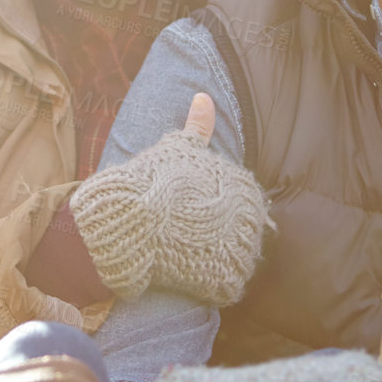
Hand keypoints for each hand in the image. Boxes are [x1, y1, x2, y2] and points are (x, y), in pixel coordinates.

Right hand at [70, 92, 269, 306]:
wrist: (128, 219)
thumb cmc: (150, 181)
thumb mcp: (176, 147)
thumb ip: (197, 125)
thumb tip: (204, 95)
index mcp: (246, 189)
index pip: (240, 206)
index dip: (210, 212)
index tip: (186, 213)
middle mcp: (252, 219)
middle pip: (240, 234)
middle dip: (214, 238)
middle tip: (182, 235)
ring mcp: (242, 251)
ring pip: (234, 261)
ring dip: (211, 261)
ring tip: (183, 252)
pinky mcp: (228, 280)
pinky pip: (226, 287)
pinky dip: (207, 284)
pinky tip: (188, 273)